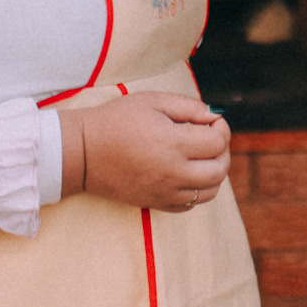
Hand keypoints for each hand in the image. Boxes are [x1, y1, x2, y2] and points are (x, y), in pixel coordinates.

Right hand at [58, 93, 229, 212]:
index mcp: (173, 143)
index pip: (218, 141)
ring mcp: (165, 191)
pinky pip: (190, 205)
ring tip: (203, 157)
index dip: (221, 128)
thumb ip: (188, 106)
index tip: (211, 121)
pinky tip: (187, 174)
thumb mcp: (152, 101)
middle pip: (219, 170)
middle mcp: (173, 172)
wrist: (83, 151)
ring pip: (209, 192)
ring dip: (215, 173)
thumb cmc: (116, 120)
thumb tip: (213, 116)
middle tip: (212, 139)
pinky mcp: (155, 202)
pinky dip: (197, 191)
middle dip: (223, 152)